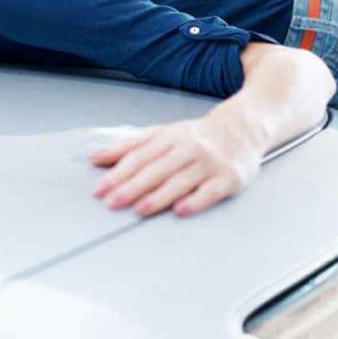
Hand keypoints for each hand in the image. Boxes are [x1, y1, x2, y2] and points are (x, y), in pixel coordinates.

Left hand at [88, 115, 265, 217]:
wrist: (242, 128)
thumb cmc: (196, 136)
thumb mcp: (160, 135)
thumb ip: (127, 146)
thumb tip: (95, 158)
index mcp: (168, 138)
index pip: (138, 157)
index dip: (117, 173)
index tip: (99, 189)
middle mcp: (187, 149)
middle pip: (156, 169)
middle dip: (132, 186)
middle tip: (112, 202)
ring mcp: (209, 163)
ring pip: (181, 180)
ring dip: (159, 195)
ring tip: (139, 208)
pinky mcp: (230, 177)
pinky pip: (211, 191)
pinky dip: (196, 200)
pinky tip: (181, 209)